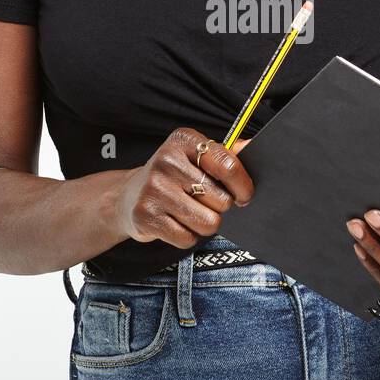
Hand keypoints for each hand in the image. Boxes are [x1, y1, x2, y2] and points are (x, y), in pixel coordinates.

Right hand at [117, 127, 253, 246]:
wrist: (128, 196)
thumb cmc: (172, 177)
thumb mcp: (196, 158)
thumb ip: (225, 154)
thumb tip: (251, 146)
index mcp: (184, 140)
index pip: (227, 165)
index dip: (243, 186)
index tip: (244, 195)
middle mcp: (167, 161)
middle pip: (222, 200)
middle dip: (219, 207)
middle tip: (202, 201)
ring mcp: (154, 188)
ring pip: (208, 222)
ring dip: (204, 224)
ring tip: (189, 212)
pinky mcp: (146, 215)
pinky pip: (187, 238)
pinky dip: (186, 236)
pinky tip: (174, 222)